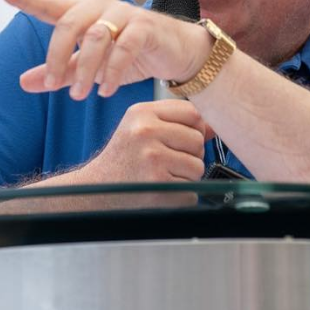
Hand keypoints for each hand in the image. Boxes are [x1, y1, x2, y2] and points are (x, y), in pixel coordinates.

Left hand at [0, 0, 210, 98]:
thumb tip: (22, 83)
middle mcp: (101, 8)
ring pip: (95, 37)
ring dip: (85, 70)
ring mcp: (124, 14)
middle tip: (52, 86)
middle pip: (68, 24)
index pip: (51, 5)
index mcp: (83, 13)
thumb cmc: (131, 56)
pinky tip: (106, 91)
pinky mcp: (146, 26)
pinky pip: (124, 47)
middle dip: (57, 57)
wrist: (177, 54)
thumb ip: (59, 72)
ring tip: (81, 96)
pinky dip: (112, 71)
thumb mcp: (90, 68)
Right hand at [75, 100, 212, 182]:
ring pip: (198, 167)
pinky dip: (180, 196)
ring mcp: (152, 159)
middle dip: (189, 155)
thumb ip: (176, 122)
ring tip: (162, 175)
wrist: (95, 188)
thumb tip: (214, 126)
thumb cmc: (122, 157)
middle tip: (166, 161)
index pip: (193, 113)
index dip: (195, 128)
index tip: (181, 139)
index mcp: (142, 113)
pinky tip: (160, 190)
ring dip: (186, 177)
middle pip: (197, 141)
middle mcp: (145, 132)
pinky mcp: (158, 186)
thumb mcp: (140, 127)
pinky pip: (191, 192)